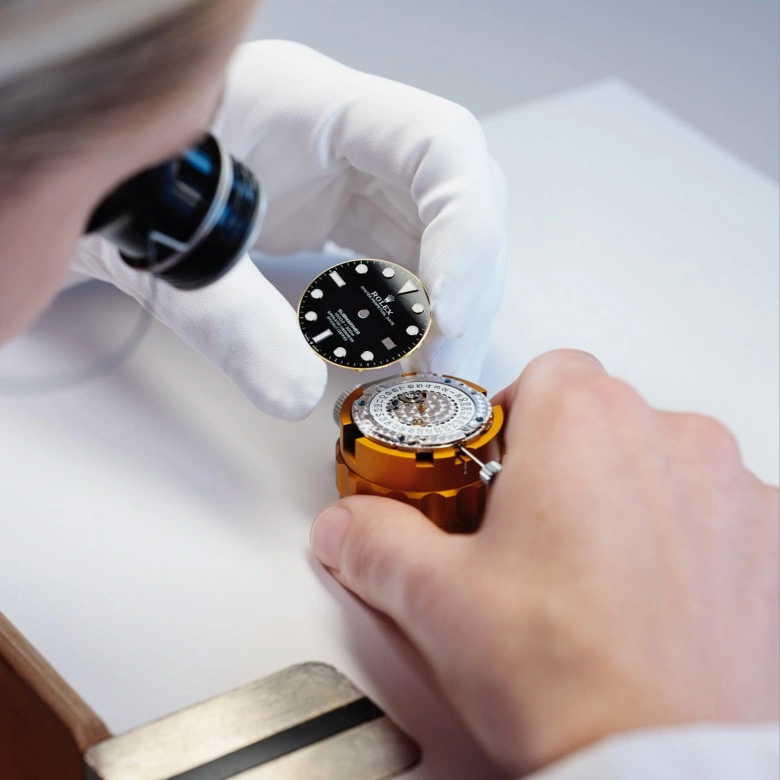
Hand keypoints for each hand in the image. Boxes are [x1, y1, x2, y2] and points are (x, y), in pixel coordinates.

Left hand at [71, 40, 505, 419]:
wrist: (95, 176)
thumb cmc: (117, 182)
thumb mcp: (158, 249)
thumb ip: (227, 319)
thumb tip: (296, 394)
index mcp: (309, 104)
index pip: (437, 143)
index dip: (464, 229)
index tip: (447, 314)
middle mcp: (345, 133)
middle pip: (456, 197)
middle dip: (463, 288)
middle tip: (443, 369)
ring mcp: (348, 170)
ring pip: (439, 232)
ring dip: (448, 307)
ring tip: (428, 374)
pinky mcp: (341, 208)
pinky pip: (403, 253)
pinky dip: (414, 309)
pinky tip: (402, 351)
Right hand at [310, 349, 778, 775]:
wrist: (671, 771)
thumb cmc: (571, 681)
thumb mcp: (438, 602)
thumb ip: (378, 544)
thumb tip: (348, 529)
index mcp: (584, 424)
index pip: (540, 374)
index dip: (505, 421)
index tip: (489, 472)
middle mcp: (670, 439)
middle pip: (597, 417)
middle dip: (557, 463)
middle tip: (526, 533)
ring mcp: (733, 491)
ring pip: (656, 463)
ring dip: (621, 498)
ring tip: (587, 577)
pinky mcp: (772, 544)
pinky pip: (713, 512)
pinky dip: (681, 538)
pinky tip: (646, 600)